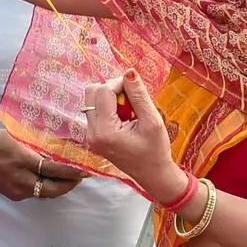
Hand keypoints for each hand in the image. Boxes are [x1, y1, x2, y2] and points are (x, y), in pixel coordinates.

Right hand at [0, 126, 84, 200]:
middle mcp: (20, 178)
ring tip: (70, 177)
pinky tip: (52, 179)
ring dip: (59, 186)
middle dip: (70, 184)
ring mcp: (17, 190)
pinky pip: (36, 193)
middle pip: (52, 189)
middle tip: (82, 176)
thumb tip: (62, 142)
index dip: (71, 171)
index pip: (52, 169)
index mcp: (21, 159)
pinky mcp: (14, 195)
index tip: (85, 170)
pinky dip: (47, 187)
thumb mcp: (17, 135)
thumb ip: (38, 142)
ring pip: (46, 193)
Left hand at [77, 72, 177, 197]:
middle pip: (91, 92)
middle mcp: (92, 133)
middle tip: (131, 99)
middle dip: (111, 88)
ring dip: (109, 96)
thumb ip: (139, 95)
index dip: (120, 83)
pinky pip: (95, 109)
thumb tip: (129, 71)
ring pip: (91, 99)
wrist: (152, 174)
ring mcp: (90, 135)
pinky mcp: (93, 135)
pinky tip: (124, 117)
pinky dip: (108, 106)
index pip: (104, 91)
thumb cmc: (155, 150)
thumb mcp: (152, 121)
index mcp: (105, 132)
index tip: (136, 88)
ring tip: (129, 110)